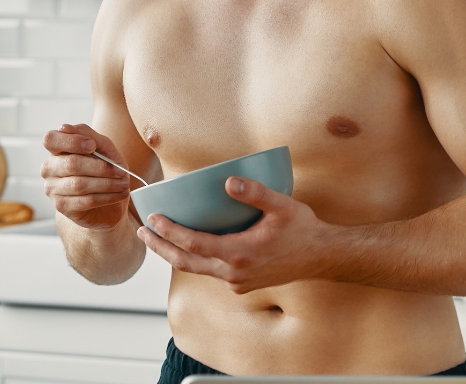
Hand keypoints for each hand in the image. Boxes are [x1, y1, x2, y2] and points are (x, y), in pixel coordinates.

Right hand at [41, 123, 132, 230]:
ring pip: (79, 184)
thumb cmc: (104, 171)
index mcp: (56, 149)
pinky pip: (85, 201)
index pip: (51, 139)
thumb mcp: (104, 149)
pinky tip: (119, 194)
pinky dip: (106, 197)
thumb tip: (65, 127)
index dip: (71, 141)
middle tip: (122, 171)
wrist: (108, 204)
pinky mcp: (62, 207)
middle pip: (71, 163)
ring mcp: (53, 189)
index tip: (92, 146)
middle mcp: (49, 168)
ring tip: (124, 184)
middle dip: (101, 167)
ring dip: (107, 184)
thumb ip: (89, 136)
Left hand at [137, 176, 336, 293]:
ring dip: (174, 254)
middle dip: (160, 247)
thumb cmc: (303, 230)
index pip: (193, 244)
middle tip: (142, 231)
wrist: (322, 257)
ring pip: (196, 269)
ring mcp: (237, 281)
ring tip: (156, 239)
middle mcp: (234, 273)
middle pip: (186, 262)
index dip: (169, 232)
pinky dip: (194, 259)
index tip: (152, 218)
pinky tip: (188, 246)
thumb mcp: (282, 206)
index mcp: (239, 254)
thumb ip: (255, 193)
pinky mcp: (242, 284)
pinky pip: (210, 272)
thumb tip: (227, 182)